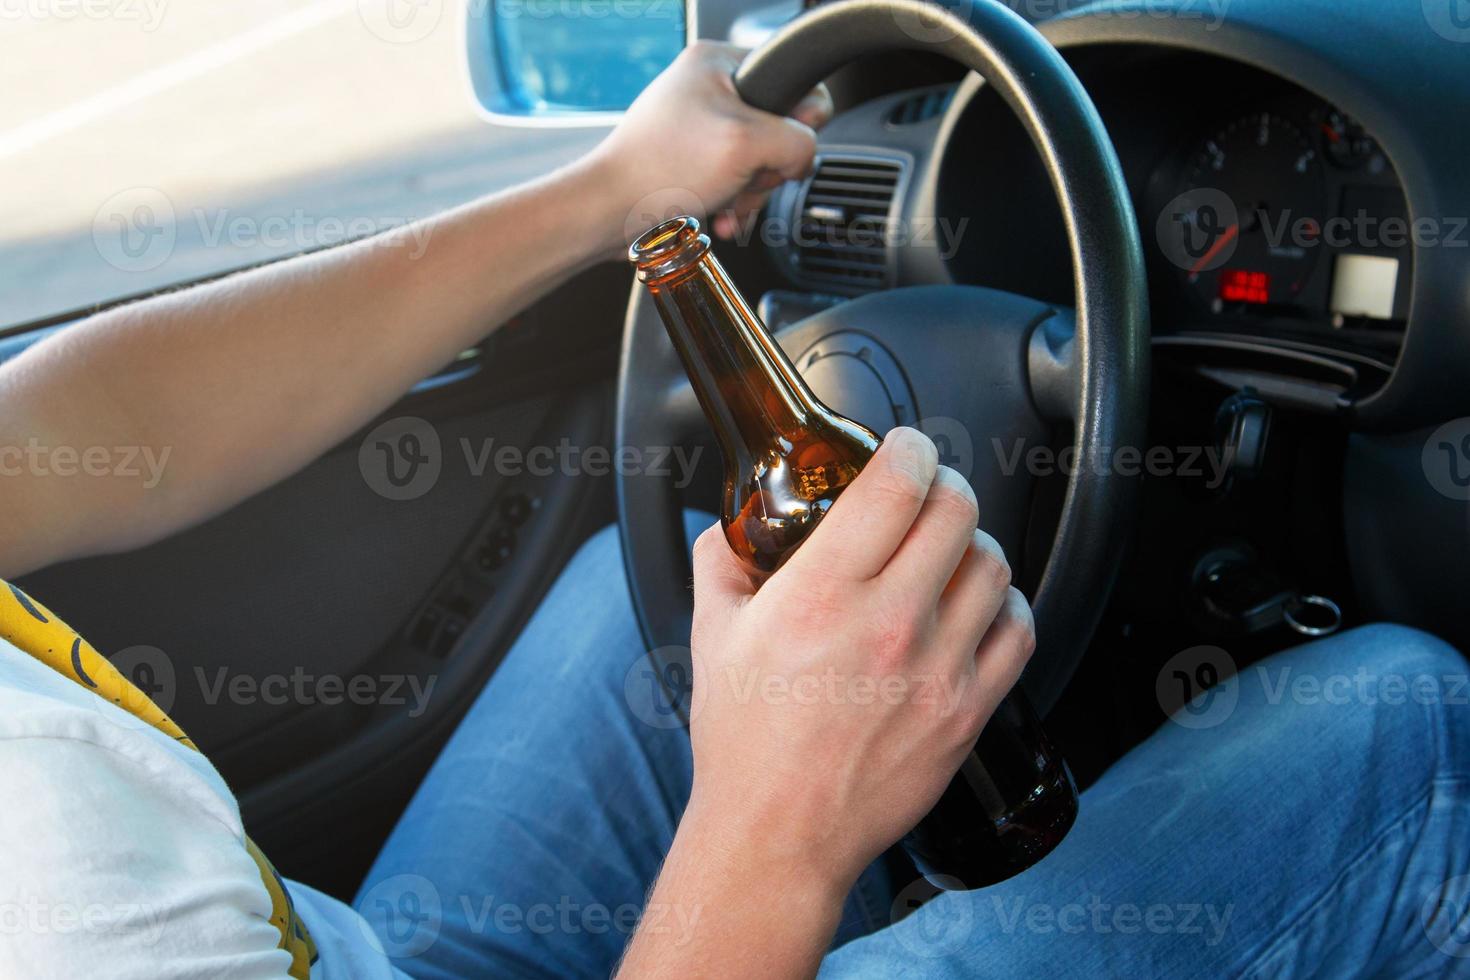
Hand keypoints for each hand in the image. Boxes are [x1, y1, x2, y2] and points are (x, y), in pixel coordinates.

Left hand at [589, 41, 831, 250]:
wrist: (609, 212)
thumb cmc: (658, 170)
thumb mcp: (744, 144)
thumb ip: (794, 141)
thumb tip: (804, 155)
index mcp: (718, 63)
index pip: (792, 81)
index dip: (798, 122)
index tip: (777, 149)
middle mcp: (708, 89)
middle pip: (778, 128)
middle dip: (766, 168)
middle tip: (743, 179)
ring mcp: (699, 127)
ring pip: (758, 161)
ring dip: (750, 192)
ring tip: (727, 202)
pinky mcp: (692, 161)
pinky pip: (735, 180)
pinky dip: (734, 203)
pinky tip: (721, 216)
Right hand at [683, 426, 1037, 894]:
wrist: (778, 834)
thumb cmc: (744, 743)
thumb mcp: (711, 637)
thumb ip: (722, 564)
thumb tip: (729, 526)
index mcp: (821, 595)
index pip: (896, 484)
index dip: (909, 447)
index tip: (905, 447)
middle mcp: (887, 624)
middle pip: (957, 511)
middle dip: (944, 486)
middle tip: (927, 494)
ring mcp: (937, 670)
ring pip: (994, 564)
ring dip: (973, 544)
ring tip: (948, 554)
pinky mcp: (967, 712)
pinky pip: (1018, 631)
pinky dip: (1004, 607)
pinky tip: (974, 610)